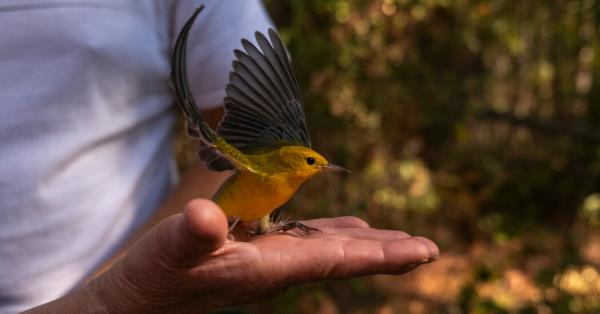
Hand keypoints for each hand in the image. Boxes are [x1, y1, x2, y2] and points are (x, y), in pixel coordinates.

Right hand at [89, 199, 438, 312]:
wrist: (134, 303)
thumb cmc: (150, 278)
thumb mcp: (165, 253)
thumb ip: (189, 237)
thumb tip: (203, 218)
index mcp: (266, 269)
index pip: (334, 261)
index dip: (378, 254)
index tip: (421, 251)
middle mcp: (275, 270)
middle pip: (342, 260)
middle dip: (385, 253)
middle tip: (428, 250)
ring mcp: (266, 265)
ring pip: (326, 252)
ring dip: (363, 244)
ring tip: (395, 240)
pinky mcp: (252, 258)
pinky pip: (302, 245)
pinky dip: (329, 236)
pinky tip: (342, 231)